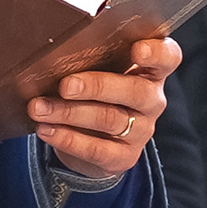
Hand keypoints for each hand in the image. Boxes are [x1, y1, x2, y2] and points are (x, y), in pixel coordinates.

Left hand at [27, 35, 174, 182]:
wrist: (94, 140)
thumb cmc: (95, 93)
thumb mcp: (98, 72)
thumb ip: (90, 59)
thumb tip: (52, 52)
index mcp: (151, 71)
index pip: (167, 58)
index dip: (156, 53)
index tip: (137, 50)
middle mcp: (152, 100)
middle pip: (134, 91)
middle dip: (96, 86)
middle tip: (65, 86)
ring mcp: (141, 130)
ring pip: (109, 119)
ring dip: (69, 113)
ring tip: (39, 108)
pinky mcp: (124, 157)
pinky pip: (97, 149)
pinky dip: (68, 139)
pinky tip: (46, 130)